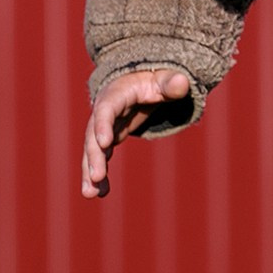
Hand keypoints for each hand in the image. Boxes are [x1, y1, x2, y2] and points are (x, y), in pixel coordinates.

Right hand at [81, 67, 193, 198]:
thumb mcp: (163, 79)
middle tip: (96, 176)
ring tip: (90, 193)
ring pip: (93, 150)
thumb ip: (171, 82)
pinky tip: (100, 193)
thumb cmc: (154, 80)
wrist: (140, 82)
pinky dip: (99, 175)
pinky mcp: (107, 139)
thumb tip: (182, 83)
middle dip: (94, 156)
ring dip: (90, 171)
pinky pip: (101, 158)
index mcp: (116, 94)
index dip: (103, 125)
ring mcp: (103, 127)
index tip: (104, 142)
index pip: (106, 109)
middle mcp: (104, 112)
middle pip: (94, 134)